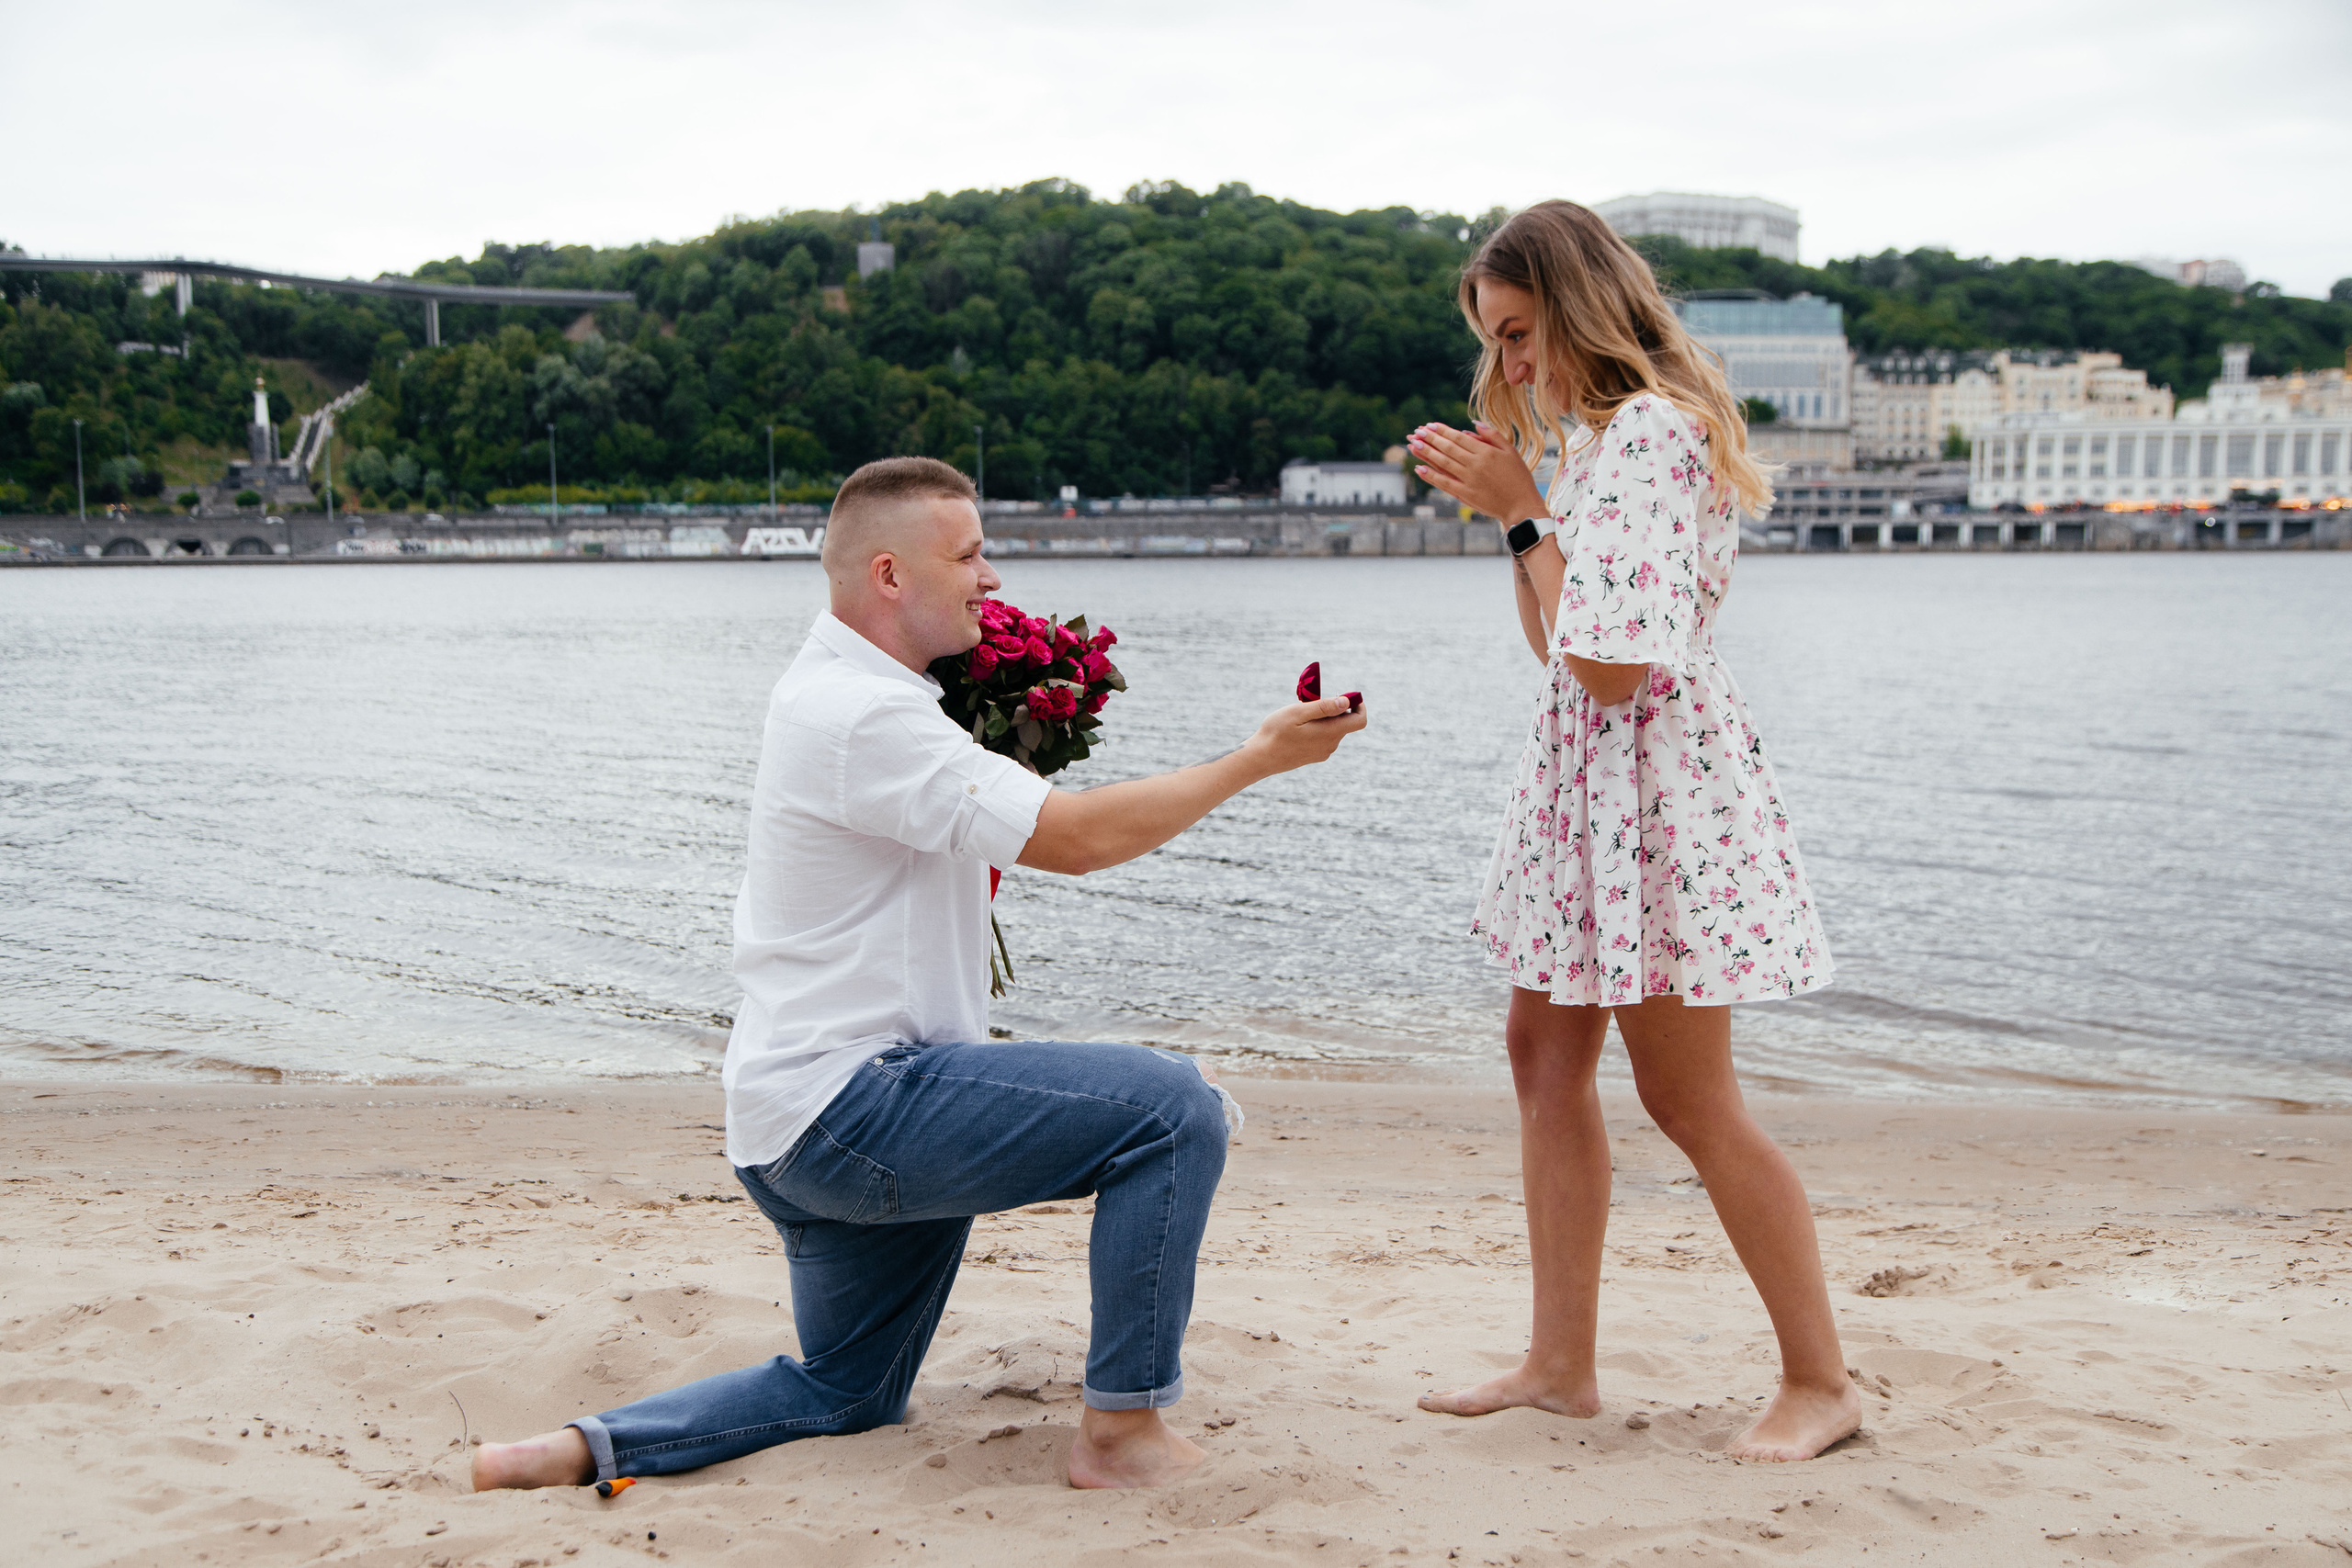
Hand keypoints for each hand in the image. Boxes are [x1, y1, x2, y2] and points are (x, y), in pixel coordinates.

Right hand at [1238, 695, 1366, 778]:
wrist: (1260, 758)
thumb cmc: (1276, 732)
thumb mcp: (1298, 712)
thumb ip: (1324, 707)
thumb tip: (1347, 702)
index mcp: (1330, 733)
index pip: (1360, 720)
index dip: (1359, 705)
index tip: (1346, 695)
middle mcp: (1331, 745)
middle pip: (1345, 722)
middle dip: (1334, 709)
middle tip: (1311, 701)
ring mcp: (1323, 752)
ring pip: (1333, 729)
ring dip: (1324, 718)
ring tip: (1300, 715)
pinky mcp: (1315, 755)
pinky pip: (1324, 737)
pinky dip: (1318, 728)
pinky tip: (1298, 727)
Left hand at [1407, 421, 1548, 521]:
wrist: (1521, 506)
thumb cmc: (1518, 478)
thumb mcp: (1511, 451)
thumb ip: (1492, 436)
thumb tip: (1473, 424)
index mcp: (1486, 452)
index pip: (1459, 438)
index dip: (1442, 431)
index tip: (1429, 425)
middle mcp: (1475, 464)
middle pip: (1448, 448)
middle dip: (1430, 439)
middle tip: (1416, 431)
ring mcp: (1469, 480)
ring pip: (1443, 463)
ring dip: (1426, 453)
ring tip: (1412, 445)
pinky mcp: (1465, 495)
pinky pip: (1444, 483)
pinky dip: (1430, 476)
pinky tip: (1418, 468)